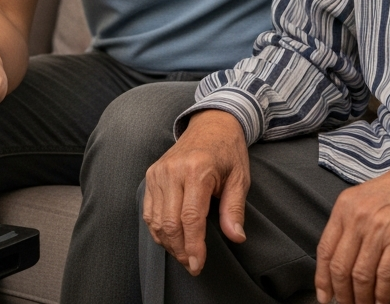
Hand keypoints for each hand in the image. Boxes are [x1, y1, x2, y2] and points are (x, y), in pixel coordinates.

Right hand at [143, 110, 249, 275]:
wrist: (211, 124)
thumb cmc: (228, 152)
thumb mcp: (240, 178)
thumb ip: (234, 208)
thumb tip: (236, 237)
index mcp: (197, 169)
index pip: (190, 218)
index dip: (193, 246)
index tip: (198, 265)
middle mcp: (173, 170)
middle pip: (170, 223)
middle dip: (181, 250)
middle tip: (193, 265)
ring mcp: (159, 171)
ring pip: (157, 220)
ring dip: (169, 243)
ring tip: (184, 254)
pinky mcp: (152, 174)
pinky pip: (149, 210)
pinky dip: (158, 229)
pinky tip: (171, 239)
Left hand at [315, 152, 389, 303]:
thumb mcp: (367, 198)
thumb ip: (352, 222)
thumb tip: (342, 257)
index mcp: (345, 205)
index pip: (325, 250)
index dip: (323, 280)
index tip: (325, 297)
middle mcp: (358, 215)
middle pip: (340, 268)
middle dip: (343, 295)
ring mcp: (379, 226)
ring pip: (361, 276)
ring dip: (362, 300)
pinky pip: (385, 276)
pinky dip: (382, 296)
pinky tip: (383, 303)